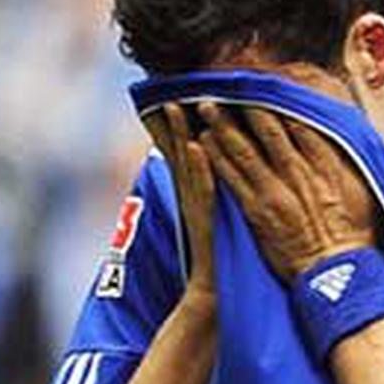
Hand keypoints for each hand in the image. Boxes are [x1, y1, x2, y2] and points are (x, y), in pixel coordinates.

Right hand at [141, 104, 216, 296]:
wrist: (212, 293)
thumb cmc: (219, 255)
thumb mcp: (211, 217)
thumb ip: (207, 193)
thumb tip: (209, 170)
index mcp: (193, 192)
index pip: (181, 151)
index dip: (173, 125)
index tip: (168, 94)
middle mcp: (191, 195)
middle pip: (179, 149)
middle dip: (171, 120)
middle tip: (165, 90)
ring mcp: (197, 205)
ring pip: (188, 162)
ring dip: (180, 134)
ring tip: (175, 105)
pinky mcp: (208, 218)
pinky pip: (204, 187)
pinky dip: (201, 167)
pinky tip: (199, 146)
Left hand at [197, 102, 375, 280]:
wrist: (335, 270)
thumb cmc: (353, 234)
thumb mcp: (362, 189)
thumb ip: (346, 160)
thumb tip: (339, 136)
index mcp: (326, 165)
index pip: (299, 123)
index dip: (279, 101)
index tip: (265, 85)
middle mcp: (298, 174)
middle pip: (268, 130)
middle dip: (246, 106)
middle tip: (228, 86)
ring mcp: (275, 192)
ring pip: (244, 151)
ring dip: (224, 127)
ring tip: (206, 107)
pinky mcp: (257, 212)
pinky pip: (232, 180)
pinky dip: (217, 159)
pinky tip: (203, 143)